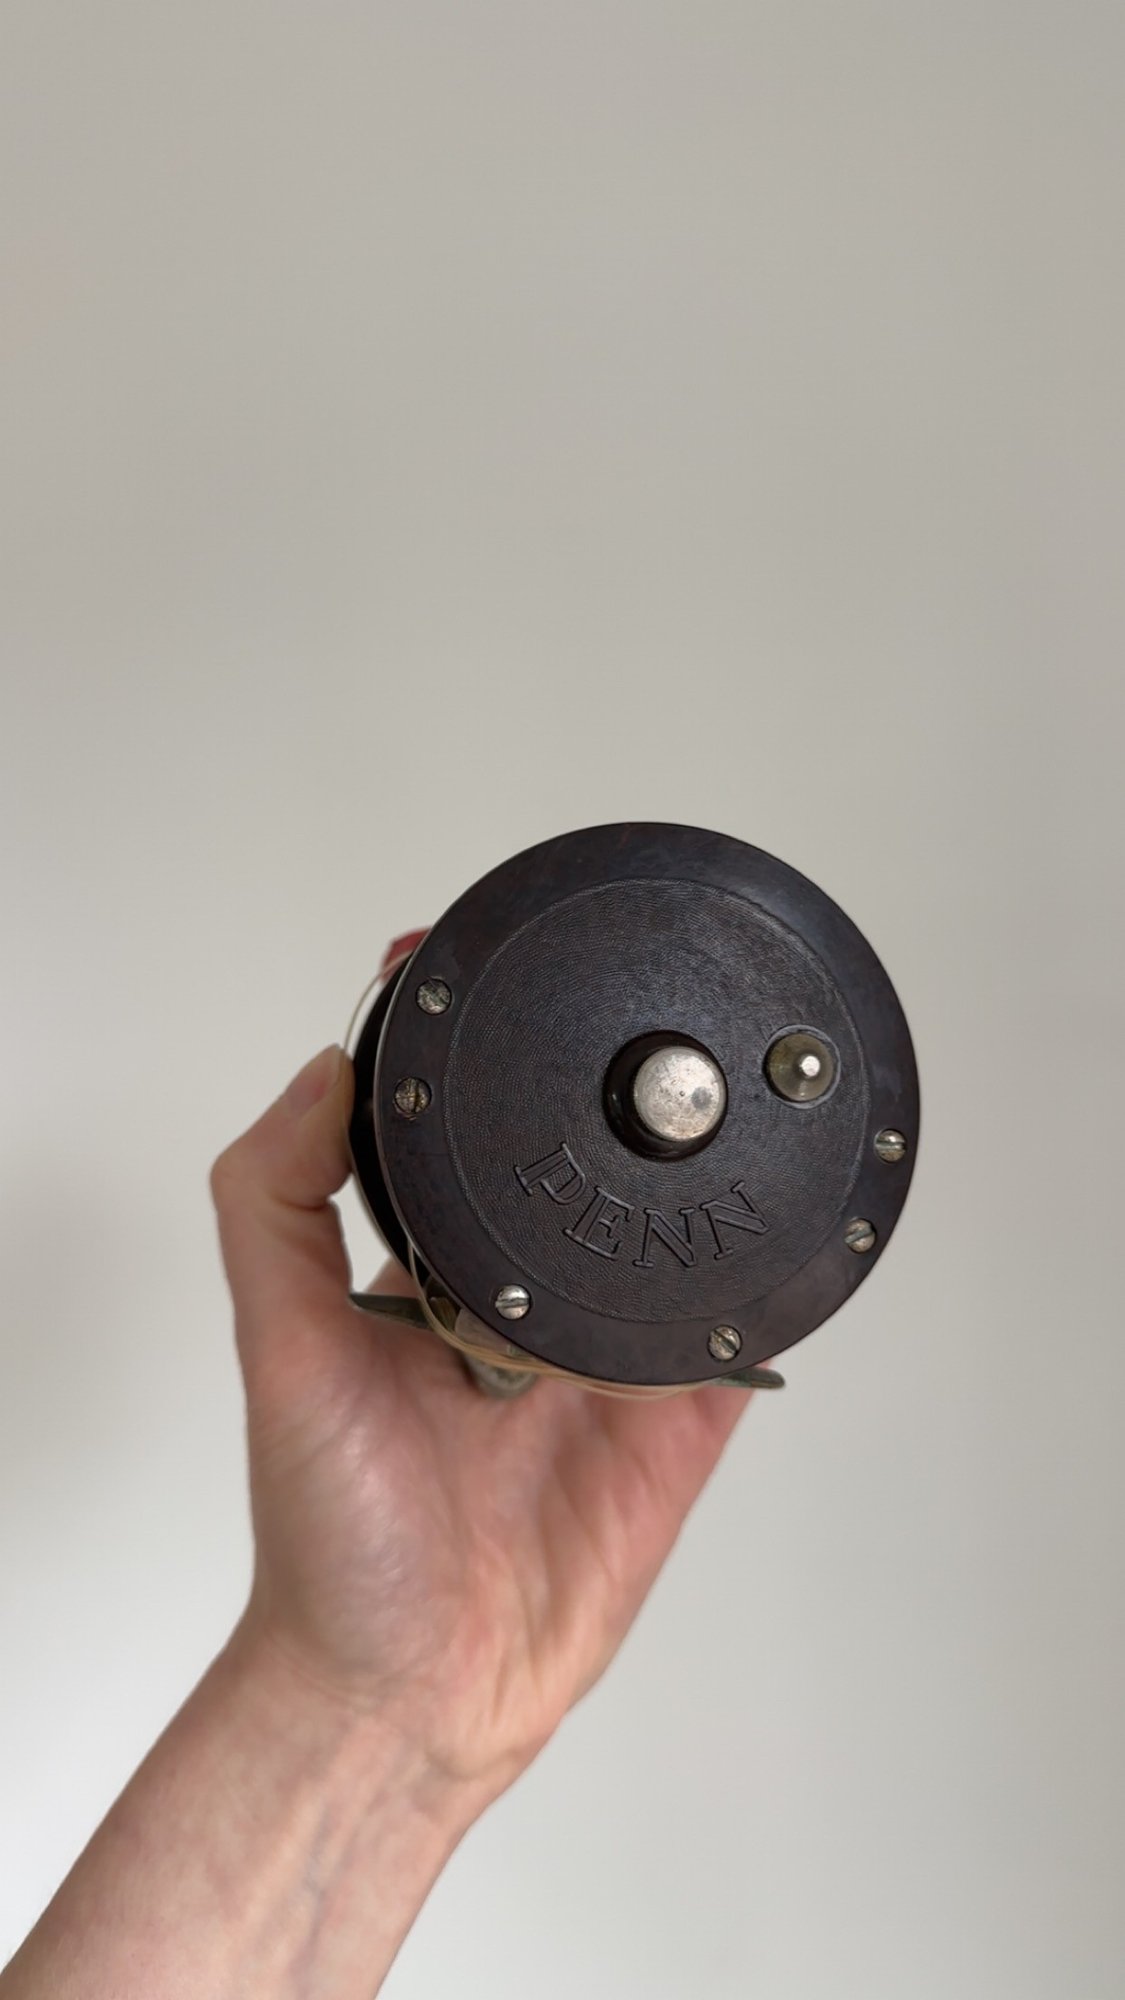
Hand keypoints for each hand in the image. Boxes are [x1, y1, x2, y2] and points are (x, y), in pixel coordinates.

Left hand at [209, 1030, 752, 1817]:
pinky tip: (786, 1236)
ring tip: (734, 1106)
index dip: (482, 1055)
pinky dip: (767, 1298)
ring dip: (702, 1191)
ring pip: (671, 1246)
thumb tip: (322, 1068)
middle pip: (585, 1178)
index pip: (463, 1136)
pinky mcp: (674, 1426)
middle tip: (659, 1020)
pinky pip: (736, 1342)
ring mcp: (606, 1361)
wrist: (412, 1690)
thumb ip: (277, 1204)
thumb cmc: (331, 1529)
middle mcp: (524, 1302)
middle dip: (618, 1108)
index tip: (500, 963)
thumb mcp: (278, 1344)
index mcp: (433, 1270)